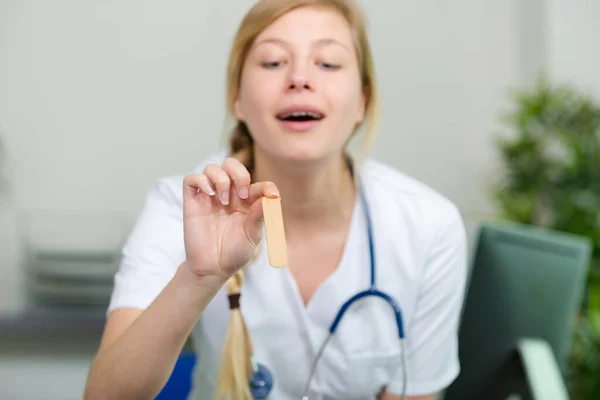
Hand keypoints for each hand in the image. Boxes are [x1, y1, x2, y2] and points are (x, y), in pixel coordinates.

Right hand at [182, 157, 278, 279]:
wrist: (212, 268)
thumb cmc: (234, 253)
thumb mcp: (252, 236)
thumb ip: (259, 215)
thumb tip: (268, 197)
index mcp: (246, 202)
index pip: (256, 184)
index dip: (266, 186)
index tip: (271, 195)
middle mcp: (228, 195)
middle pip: (231, 165)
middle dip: (239, 174)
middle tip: (243, 194)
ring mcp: (209, 197)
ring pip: (212, 168)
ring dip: (221, 179)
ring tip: (224, 200)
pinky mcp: (192, 201)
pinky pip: (191, 179)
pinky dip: (201, 180)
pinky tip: (209, 194)